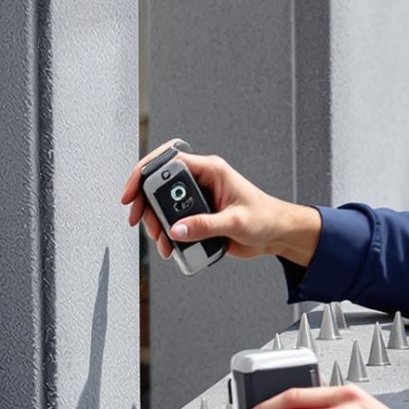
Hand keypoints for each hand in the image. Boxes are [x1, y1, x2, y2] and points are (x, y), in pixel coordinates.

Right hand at [120, 142, 321, 264]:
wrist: (276, 234)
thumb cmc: (265, 218)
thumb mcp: (236, 222)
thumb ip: (206, 225)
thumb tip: (177, 230)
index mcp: (210, 170)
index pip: (168, 161)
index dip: (144, 173)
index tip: (132, 194)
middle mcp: (200, 181)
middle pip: (159, 186)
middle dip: (146, 206)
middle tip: (141, 223)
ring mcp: (197, 199)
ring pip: (163, 207)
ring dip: (157, 224)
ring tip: (163, 243)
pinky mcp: (198, 217)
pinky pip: (174, 222)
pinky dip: (168, 235)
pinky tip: (171, 247)